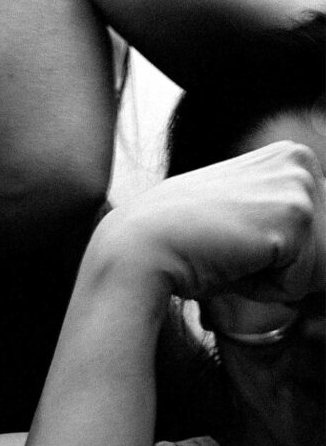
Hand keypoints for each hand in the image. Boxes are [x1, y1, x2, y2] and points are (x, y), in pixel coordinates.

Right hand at [105, 141, 324, 301]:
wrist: (138, 246)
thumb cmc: (177, 238)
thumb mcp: (237, 210)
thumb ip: (275, 217)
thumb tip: (315, 258)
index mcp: (288, 157)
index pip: (310, 229)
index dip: (269, 249)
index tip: (227, 235)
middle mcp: (300, 163)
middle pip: (318, 246)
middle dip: (275, 264)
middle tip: (225, 248)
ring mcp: (298, 188)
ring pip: (310, 267)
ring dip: (268, 277)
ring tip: (226, 254)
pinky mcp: (293, 219)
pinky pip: (296, 284)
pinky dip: (261, 288)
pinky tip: (227, 262)